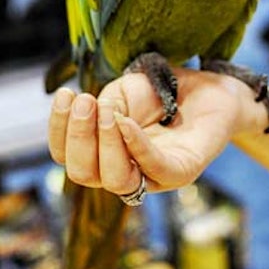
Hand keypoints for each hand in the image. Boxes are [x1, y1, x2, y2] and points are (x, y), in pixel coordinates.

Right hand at [48, 68, 266, 194]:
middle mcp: (124, 169)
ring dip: (104, 143)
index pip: (67, 155)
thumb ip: (105, 105)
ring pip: (115, 180)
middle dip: (78, 137)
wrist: (210, 88)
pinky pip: (154, 169)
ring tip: (107, 110)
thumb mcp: (125, 91)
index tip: (65, 94)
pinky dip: (135, 146)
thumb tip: (96, 119)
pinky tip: (126, 121)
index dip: (58, 130)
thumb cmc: (164, 91)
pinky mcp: (181, 171)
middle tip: (84, 100)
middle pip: (83, 173)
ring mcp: (153, 175)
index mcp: (104, 152)